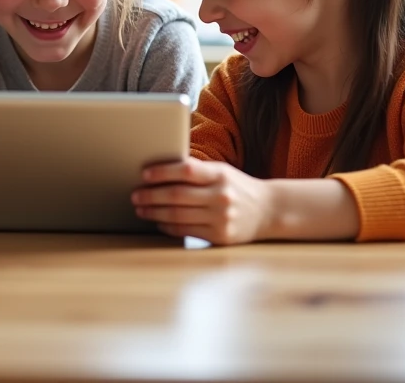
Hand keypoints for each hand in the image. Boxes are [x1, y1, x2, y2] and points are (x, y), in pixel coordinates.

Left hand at [133, 158, 274, 244]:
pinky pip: (186, 231)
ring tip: (141, 209)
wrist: (269, 210)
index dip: (162, 172)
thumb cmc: (237, 187)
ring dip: (154, 212)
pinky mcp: (219, 236)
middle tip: (135, 195)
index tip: (144, 174)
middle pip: (177, 195)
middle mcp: (221, 196)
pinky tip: (158, 222)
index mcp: (220, 174)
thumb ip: (196, 170)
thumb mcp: (222, 172)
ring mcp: (221, 218)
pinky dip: (168, 226)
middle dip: (151, 195)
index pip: (186, 170)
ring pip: (178, 215)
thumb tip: (159, 169)